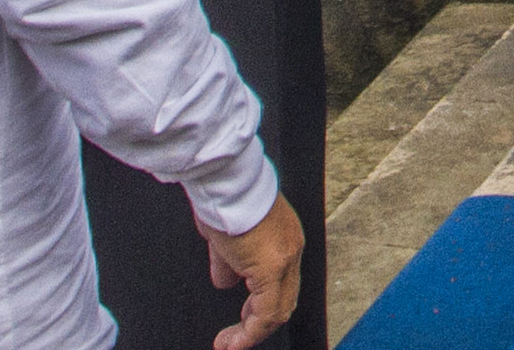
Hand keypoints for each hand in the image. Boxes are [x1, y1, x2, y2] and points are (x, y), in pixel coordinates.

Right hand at [202, 195, 307, 349]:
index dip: (260, 307)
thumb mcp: (225, 237)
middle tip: (234, 339)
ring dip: (251, 332)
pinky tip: (232, 341)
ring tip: (229, 343)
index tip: (241, 321)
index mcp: (284, 239)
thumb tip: (225, 279)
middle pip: (284, 300)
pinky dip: (249, 332)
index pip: (281, 284)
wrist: (224, 180)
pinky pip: (267, 312)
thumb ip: (228, 261)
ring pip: (278, 310)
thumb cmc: (222, 197)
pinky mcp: (273, 267)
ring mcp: (286, 257)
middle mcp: (292, 248)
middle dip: (256, 324)